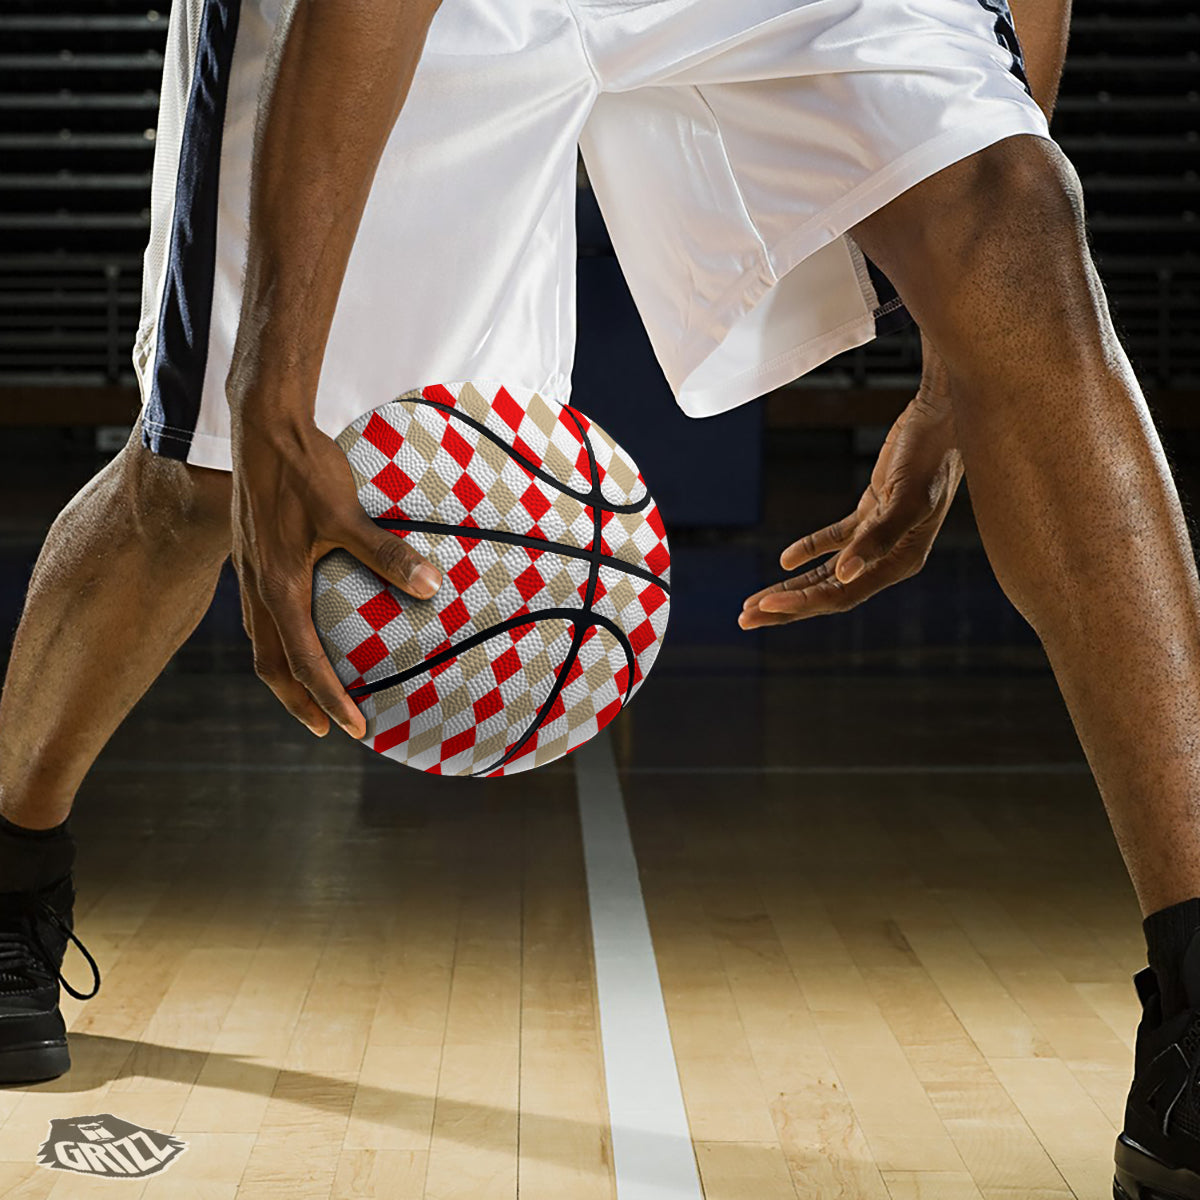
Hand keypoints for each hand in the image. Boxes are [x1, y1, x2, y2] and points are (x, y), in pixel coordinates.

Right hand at [229, 410, 441, 736]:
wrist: (262, 425)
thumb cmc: (304, 467)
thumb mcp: (346, 511)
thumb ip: (385, 552)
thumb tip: (430, 587)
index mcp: (277, 584)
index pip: (302, 661)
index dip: (328, 698)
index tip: (353, 728)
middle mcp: (257, 586)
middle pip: (271, 665)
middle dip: (298, 702)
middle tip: (329, 728)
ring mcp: (250, 571)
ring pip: (262, 640)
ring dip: (286, 673)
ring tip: (313, 692)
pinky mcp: (254, 554)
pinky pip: (262, 614)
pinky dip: (281, 638)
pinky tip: (304, 629)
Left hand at [739, 370, 961, 628]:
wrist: (944, 416)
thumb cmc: (932, 456)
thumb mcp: (907, 498)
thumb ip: (877, 539)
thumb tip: (843, 574)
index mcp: (901, 561)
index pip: (842, 594)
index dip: (802, 603)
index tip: (766, 607)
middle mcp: (890, 556)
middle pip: (829, 591)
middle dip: (787, 606)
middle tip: (745, 618)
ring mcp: (879, 535)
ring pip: (827, 571)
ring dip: (792, 586)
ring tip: (754, 601)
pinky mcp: (871, 512)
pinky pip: (835, 539)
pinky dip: (810, 549)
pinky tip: (785, 560)